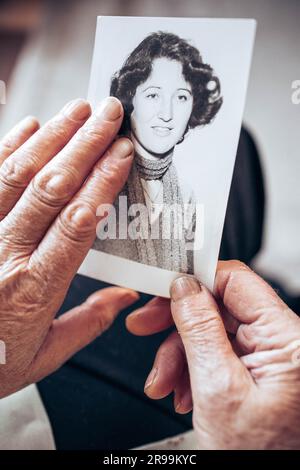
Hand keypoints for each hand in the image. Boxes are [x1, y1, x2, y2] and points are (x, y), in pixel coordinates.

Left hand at [0, 97, 138, 398]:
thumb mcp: (43, 356)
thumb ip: (88, 324)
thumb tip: (125, 298)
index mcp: (33, 287)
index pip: (77, 222)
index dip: (103, 181)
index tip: (123, 153)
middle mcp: (4, 253)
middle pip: (51, 188)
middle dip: (85, 144)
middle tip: (110, 113)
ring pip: (17, 175)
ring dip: (51, 137)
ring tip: (79, 110)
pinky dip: (6, 147)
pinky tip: (27, 125)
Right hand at [127, 261, 299, 448]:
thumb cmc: (260, 457)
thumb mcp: (217, 389)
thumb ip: (199, 329)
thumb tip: (184, 287)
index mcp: (286, 339)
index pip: (236, 281)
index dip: (195, 278)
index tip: (161, 285)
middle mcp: (284, 343)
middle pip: (220, 308)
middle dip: (177, 324)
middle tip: (145, 328)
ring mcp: (272, 360)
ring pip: (213, 333)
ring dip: (180, 354)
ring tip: (165, 383)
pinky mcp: (260, 374)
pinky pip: (219, 355)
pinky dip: (193, 369)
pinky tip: (183, 391)